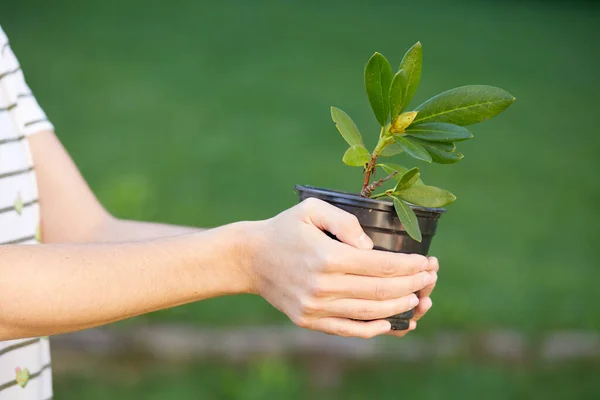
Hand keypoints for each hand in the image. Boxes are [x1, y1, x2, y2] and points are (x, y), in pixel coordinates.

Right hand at [247, 198, 436, 338]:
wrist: (250, 258)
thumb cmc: (285, 229)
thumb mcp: (312, 209)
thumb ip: (346, 221)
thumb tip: (372, 247)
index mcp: (327, 257)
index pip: (381, 265)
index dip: (410, 266)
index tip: (427, 262)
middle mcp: (323, 286)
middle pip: (381, 291)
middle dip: (413, 285)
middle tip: (430, 278)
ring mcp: (315, 307)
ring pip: (370, 313)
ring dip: (401, 308)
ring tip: (419, 299)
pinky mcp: (309, 320)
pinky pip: (348, 330)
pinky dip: (374, 329)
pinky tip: (392, 323)